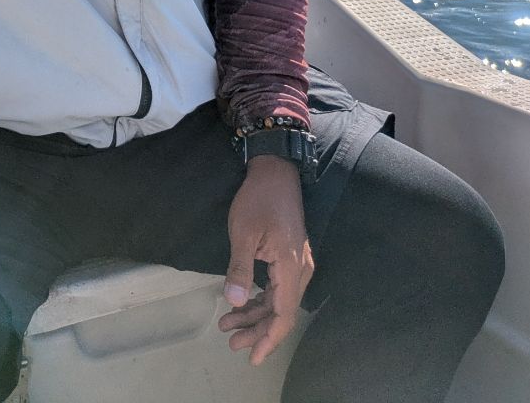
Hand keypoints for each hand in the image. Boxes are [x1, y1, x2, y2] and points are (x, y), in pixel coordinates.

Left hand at [218, 155, 314, 366]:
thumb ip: (239, 269)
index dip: (268, 338)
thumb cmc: (258, 200)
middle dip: (257, 330)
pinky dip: (261, 298)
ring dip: (256, 315)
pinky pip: (278, 287)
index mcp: (291, 268)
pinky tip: (243, 303)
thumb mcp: (243, 234)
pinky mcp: (290, 256)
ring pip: (279, 300)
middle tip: (231, 341)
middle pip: (281, 312)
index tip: (252, 357)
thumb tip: (236, 302)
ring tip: (229, 325)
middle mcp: (300, 270)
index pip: (283, 315)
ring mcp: (297, 263)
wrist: (274, 172)